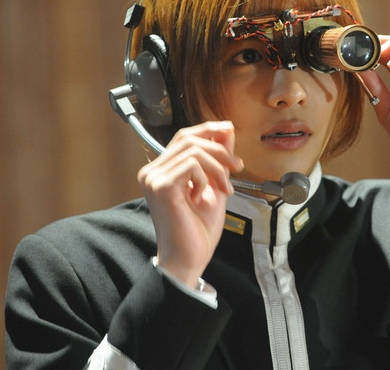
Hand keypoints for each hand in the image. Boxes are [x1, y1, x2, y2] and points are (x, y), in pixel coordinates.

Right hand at [137, 121, 243, 287]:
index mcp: (161, 171)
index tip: (229, 131)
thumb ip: (218, 159)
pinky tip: (204, 197)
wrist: (189, 258)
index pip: (183, 137)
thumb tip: (226, 130)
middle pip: (188, 139)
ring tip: (225, 189)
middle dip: (219, 150)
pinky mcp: (161, 187)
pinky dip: (206, 179)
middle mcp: (152, 172)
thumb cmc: (197, 230)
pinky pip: (192, 165)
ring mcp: (153, 179)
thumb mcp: (214, 186)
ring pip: (194, 151)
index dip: (207, 130)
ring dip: (218, 168)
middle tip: (237, 167)